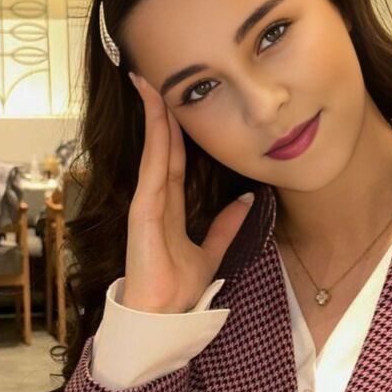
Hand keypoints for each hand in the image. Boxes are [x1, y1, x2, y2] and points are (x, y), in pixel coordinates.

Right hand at [123, 72, 253, 312]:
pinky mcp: (143, 211)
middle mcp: (156, 198)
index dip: (177, 129)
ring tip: (151, 81)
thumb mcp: (210, 251)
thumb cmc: (178, 288)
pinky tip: (157, 115)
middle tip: (156, 75)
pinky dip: (156, 140)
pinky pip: (154, 169)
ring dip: (154, 115)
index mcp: (169, 205)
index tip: (179, 100)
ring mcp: (147, 202)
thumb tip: (247, 201)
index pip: (174, 157)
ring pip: (155, 150)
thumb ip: (226, 226)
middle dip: (161, 111)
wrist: (163, 317)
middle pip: (162, 146)